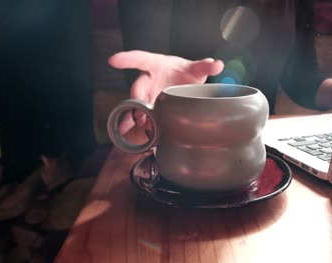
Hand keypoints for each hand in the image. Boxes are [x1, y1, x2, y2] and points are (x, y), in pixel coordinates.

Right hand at [109, 50, 223, 132]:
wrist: (185, 85)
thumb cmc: (186, 72)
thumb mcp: (196, 68)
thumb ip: (205, 65)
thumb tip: (218, 63)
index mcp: (156, 64)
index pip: (140, 59)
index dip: (127, 59)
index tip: (113, 60)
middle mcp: (148, 79)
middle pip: (138, 86)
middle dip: (136, 98)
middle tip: (139, 111)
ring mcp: (147, 94)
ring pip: (135, 103)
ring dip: (133, 115)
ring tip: (132, 127)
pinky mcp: (149, 106)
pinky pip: (139, 114)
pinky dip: (135, 124)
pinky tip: (133, 135)